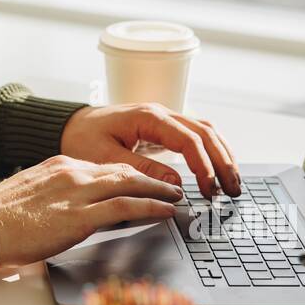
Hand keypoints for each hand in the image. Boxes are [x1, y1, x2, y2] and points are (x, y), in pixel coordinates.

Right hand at [0, 156, 181, 267]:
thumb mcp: (31, 195)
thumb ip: (55, 196)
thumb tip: (68, 209)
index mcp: (60, 166)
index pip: (105, 168)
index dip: (130, 176)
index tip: (144, 183)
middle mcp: (72, 172)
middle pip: (123, 170)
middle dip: (151, 178)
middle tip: (171, 186)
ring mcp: (78, 192)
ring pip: (130, 183)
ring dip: (158, 190)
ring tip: (176, 197)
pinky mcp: (80, 216)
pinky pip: (125, 206)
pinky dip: (150, 206)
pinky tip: (165, 211)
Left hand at [59, 102, 240, 198]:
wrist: (71, 124)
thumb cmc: (83, 138)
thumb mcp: (105, 157)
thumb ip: (140, 169)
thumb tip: (175, 183)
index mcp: (148, 117)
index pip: (188, 140)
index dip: (203, 166)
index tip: (209, 190)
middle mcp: (161, 114)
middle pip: (205, 133)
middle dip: (223, 162)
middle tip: (233, 190)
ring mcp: (165, 119)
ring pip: (206, 131)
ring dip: (222, 156)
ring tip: (233, 183)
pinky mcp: (165, 129)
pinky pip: (196, 136)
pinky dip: (212, 153)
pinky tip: (218, 171)